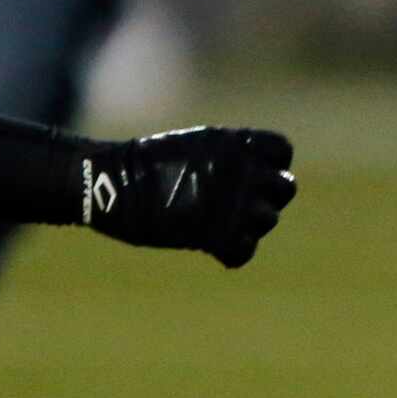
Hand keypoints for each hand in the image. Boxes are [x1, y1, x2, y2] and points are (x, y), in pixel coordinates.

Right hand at [83, 127, 297, 267]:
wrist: (111, 181)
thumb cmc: (144, 163)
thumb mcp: (195, 146)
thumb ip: (228, 159)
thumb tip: (250, 174)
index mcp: (238, 143)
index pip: (282, 152)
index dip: (271, 166)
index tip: (251, 175)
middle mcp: (244, 170)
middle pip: (284, 189)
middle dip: (266, 198)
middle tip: (237, 206)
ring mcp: (235, 203)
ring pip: (268, 220)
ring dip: (248, 226)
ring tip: (217, 225)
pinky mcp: (219, 234)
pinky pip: (244, 250)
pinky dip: (231, 253)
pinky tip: (212, 248)